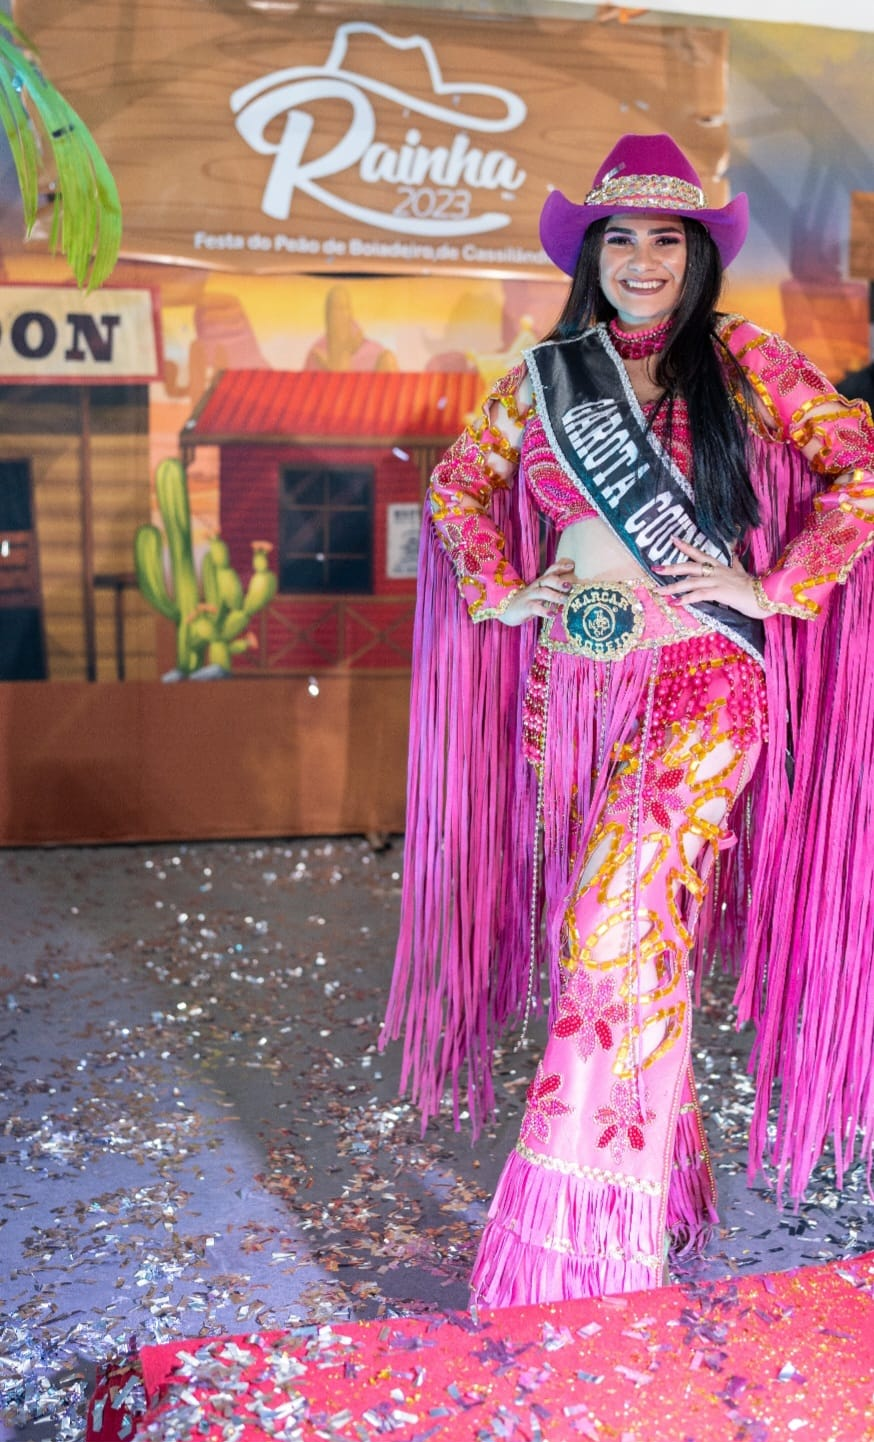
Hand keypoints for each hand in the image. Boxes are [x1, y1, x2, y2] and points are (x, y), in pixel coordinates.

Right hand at [499, 557, 578, 626]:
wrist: (506, 609)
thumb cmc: (528, 602)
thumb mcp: (540, 594)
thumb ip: (553, 590)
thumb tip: (572, 590)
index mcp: (540, 582)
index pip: (550, 571)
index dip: (560, 567)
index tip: (572, 565)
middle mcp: (535, 587)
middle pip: (547, 579)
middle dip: (559, 581)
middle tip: (570, 586)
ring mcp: (529, 597)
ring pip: (542, 592)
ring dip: (554, 595)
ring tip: (565, 600)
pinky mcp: (525, 607)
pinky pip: (534, 608)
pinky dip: (544, 611)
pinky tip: (552, 614)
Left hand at [654, 539, 768, 618]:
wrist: (767, 596)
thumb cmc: (755, 588)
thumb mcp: (743, 573)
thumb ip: (736, 564)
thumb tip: (735, 554)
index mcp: (721, 567)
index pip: (700, 554)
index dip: (686, 547)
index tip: (672, 539)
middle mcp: (717, 572)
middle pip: (690, 566)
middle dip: (671, 567)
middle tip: (655, 568)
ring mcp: (718, 581)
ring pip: (691, 582)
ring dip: (672, 587)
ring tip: (658, 590)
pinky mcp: (721, 593)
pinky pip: (699, 595)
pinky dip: (686, 599)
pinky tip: (675, 603)